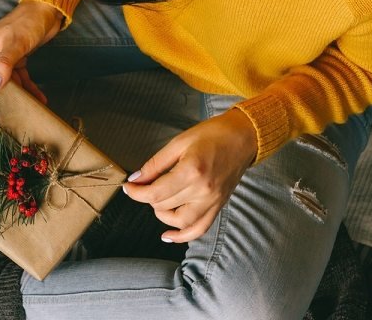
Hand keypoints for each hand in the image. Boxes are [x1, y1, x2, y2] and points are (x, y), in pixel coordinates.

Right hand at [0, 0, 62, 105]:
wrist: (47, 10)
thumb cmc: (27, 22)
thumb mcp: (15, 42)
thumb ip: (5, 64)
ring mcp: (4, 59)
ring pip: (1, 84)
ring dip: (10, 98)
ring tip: (15, 116)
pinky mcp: (18, 61)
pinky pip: (20, 79)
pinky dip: (29, 89)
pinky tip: (39, 100)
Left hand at [123, 109, 257, 242]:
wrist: (244, 137)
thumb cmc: (212, 135)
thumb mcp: (178, 143)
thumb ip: (155, 164)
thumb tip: (136, 179)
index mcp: (191, 171)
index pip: (156, 192)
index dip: (136, 192)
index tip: (128, 187)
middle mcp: (203, 190)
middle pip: (164, 206)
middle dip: (147, 197)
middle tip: (143, 186)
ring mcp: (212, 201)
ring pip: (179, 222)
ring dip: (162, 215)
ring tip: (158, 201)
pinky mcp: (218, 206)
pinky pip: (199, 229)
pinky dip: (183, 236)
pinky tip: (168, 235)